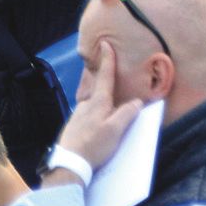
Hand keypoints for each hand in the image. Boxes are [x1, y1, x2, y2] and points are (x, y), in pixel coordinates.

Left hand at [55, 40, 145, 170]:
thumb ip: (126, 114)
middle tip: (110, 75)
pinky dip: (96, 115)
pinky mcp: (74, 126)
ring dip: (101, 103)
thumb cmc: (94, 145)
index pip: (105, 76)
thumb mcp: (115, 130)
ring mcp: (78, 115)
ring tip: (109, 109)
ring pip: (93, 104)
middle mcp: (86, 105)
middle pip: (98, 89)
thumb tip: (137, 101)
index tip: (105, 43)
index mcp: (98, 102)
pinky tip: (98, 127)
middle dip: (104, 81)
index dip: (107, 59)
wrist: (69, 162)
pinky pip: (88, 116)